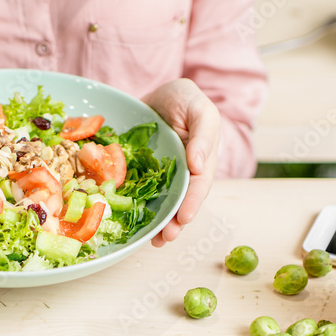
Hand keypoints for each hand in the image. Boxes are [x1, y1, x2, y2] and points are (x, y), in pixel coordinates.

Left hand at [142, 79, 220, 247]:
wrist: (157, 94)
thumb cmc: (183, 99)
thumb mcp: (200, 108)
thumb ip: (204, 134)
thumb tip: (198, 166)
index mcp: (203, 159)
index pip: (200, 184)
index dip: (192, 202)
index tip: (183, 218)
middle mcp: (185, 173)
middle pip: (182, 201)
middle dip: (175, 222)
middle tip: (165, 237)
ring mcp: (164, 176)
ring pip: (163, 203)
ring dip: (159, 223)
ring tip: (154, 240)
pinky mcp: (143, 175)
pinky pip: (141, 194)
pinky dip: (137, 209)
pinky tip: (131, 224)